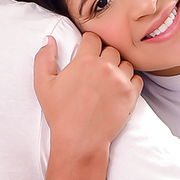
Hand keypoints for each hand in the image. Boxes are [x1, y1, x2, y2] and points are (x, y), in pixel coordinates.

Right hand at [33, 32, 142, 155]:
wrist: (80, 141)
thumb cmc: (60, 114)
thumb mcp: (43, 85)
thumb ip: (44, 58)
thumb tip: (50, 39)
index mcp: (84, 61)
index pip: (93, 37)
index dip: (89, 44)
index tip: (88, 53)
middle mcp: (105, 67)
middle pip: (111, 49)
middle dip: (104, 56)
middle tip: (97, 71)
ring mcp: (120, 81)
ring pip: (125, 63)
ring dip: (118, 68)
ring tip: (107, 81)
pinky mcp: (131, 95)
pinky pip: (137, 78)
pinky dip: (129, 82)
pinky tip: (118, 90)